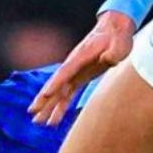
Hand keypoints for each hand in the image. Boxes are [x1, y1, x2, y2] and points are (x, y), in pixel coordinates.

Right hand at [29, 11, 134, 125]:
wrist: (114, 30)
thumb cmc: (117, 37)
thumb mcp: (119, 44)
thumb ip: (113, 53)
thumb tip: (108, 60)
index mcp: (81, 56)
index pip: (65, 72)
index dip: (55, 83)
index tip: (45, 95)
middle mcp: (73, 65)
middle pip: (56, 84)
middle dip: (44, 99)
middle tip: (33, 112)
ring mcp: (75, 72)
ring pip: (58, 92)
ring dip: (49, 107)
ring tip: (38, 122)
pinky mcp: (80, 78)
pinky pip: (67, 94)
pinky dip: (60, 107)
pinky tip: (53, 120)